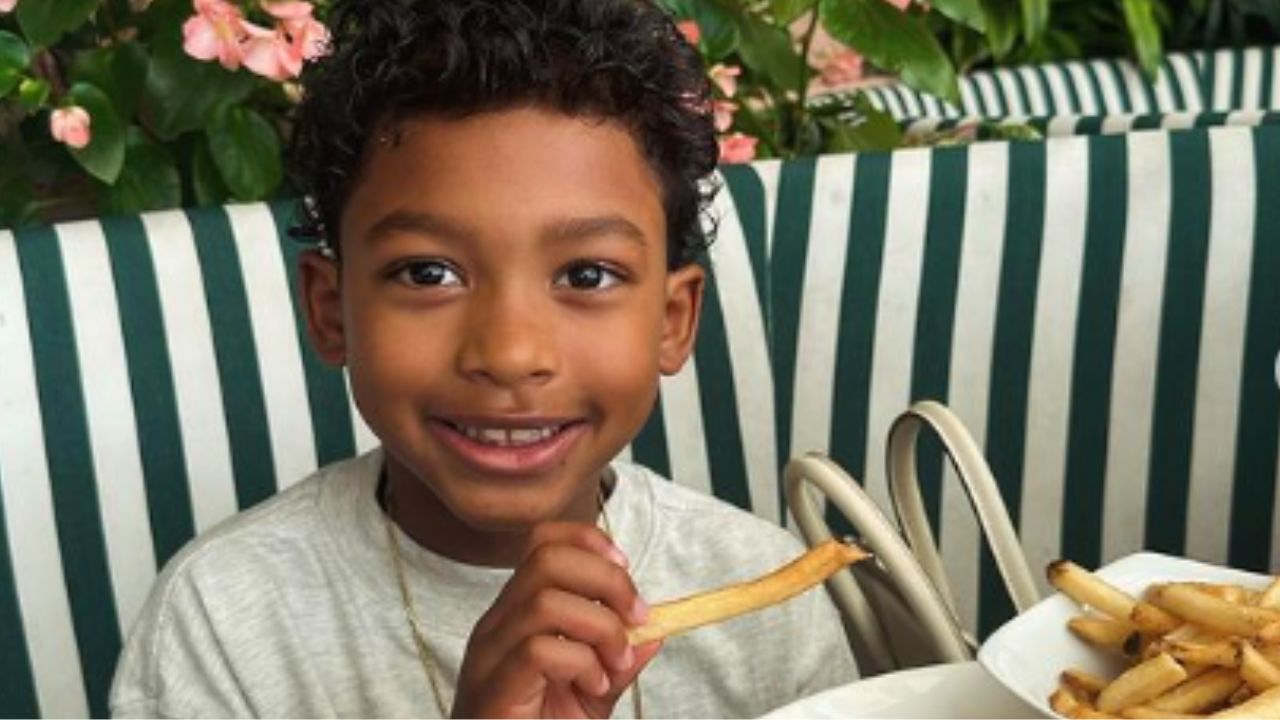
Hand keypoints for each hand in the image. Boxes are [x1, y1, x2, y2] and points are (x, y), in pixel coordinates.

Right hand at [452, 523, 661, 717]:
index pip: (543, 542)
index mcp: (517, 615)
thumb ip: (620, 662)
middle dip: (606, 579)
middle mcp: (496, 626)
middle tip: (636, 617)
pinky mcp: (492, 689)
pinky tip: (593, 686)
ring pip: (544, 600)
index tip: (627, 572)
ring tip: (614, 662)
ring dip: (598, 625)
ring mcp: (489, 657)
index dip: (589, 542)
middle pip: (546, 558)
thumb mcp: (592, 696)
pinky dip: (580, 661)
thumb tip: (655, 629)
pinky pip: (538, 650)